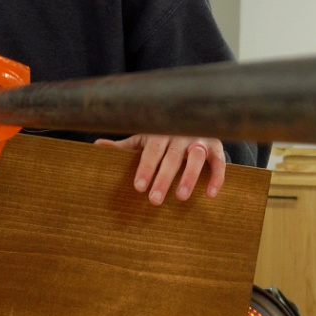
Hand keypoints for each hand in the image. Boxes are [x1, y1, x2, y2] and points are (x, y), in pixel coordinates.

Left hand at [94, 135, 225, 204]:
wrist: (194, 115)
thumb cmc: (163, 134)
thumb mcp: (144, 137)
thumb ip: (125, 145)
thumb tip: (97, 145)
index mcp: (160, 133)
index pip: (151, 151)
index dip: (145, 169)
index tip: (138, 187)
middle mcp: (180, 134)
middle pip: (172, 158)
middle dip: (163, 179)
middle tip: (154, 200)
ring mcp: (200, 139)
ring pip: (196, 158)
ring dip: (190, 177)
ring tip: (181, 197)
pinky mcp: (216, 145)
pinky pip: (218, 161)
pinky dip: (216, 176)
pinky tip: (210, 194)